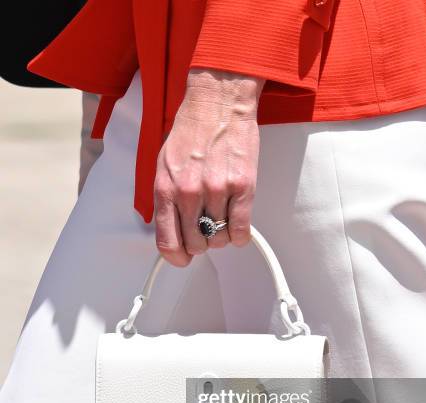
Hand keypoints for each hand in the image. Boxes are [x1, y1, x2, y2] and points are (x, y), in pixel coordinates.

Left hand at [153, 68, 264, 265]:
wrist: (219, 103)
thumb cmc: (191, 131)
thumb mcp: (163, 165)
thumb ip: (165, 199)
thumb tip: (171, 230)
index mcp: (166, 189)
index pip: (168, 242)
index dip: (176, 258)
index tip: (183, 259)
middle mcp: (190, 193)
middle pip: (197, 245)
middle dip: (202, 242)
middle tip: (206, 228)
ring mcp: (217, 191)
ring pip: (220, 239)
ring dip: (222, 235)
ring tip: (221, 217)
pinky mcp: (243, 187)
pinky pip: (242, 229)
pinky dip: (240, 234)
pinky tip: (237, 225)